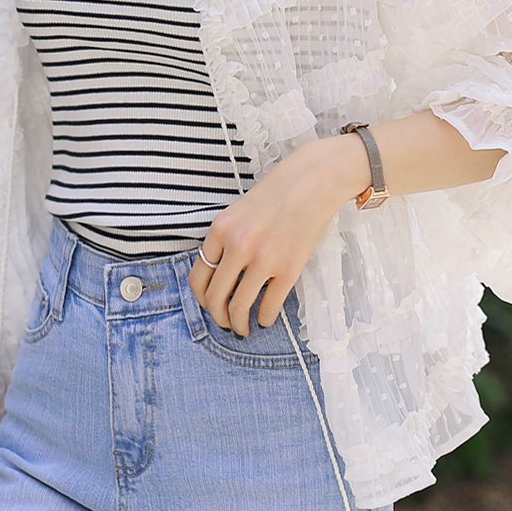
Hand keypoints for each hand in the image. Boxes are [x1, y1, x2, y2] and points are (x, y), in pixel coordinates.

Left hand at [188, 136, 354, 335]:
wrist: (313, 181)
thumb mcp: (238, 211)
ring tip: (243, 328)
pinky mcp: (288, 269)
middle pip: (214, 297)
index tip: (209, 305)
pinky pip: (269, 306)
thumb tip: (219, 275)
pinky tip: (266, 319)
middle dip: (218, 317)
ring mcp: (263, 259)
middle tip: (225, 323)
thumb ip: (225, 239)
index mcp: (220, 229)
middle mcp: (237, 246)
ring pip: (239, 307)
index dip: (201, 298)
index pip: (198, 276)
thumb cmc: (277, 193)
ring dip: (238, 324)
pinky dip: (264, 319)